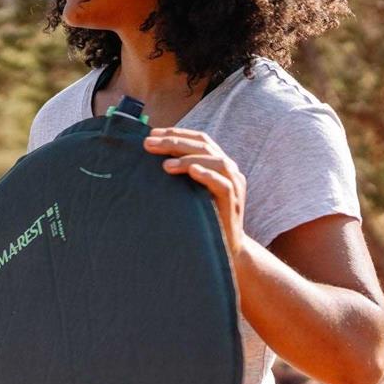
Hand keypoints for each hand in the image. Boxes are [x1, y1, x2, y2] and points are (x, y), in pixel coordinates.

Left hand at [143, 127, 247, 262]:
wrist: (226, 249)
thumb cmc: (203, 219)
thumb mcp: (189, 193)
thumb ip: (179, 176)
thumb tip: (151, 162)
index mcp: (218, 164)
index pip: (199, 139)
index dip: (176, 133)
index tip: (151, 133)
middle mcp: (229, 170)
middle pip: (204, 146)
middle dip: (175, 142)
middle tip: (149, 143)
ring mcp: (234, 185)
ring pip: (215, 161)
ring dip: (188, 158)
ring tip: (164, 164)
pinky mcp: (234, 203)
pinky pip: (223, 184)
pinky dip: (207, 175)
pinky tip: (191, 170)